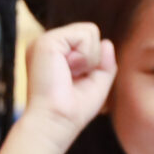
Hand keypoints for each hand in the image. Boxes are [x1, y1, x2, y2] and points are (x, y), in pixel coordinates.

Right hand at [20, 22, 115, 143]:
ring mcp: (46, 40)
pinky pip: (85, 35)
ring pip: (90, 31)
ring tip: (69, 74)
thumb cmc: (73, 110)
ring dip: (88, 58)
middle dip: (92, 58)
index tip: (75, 81)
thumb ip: (104, 64)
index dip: (92, 61)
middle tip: (72, 78)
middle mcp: (48, 44)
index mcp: (55, 53)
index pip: (87, 40)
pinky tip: (68, 70)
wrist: (55, 122)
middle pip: (90, 33)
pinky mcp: (47, 41)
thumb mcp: (96, 85)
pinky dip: (85, 56)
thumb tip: (107, 42)